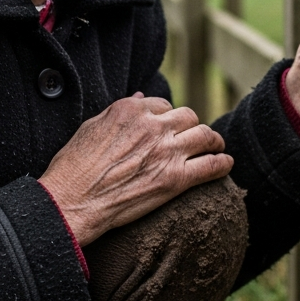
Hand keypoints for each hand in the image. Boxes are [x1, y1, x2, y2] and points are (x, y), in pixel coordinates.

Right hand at [38, 93, 232, 245]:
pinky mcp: (175, 179)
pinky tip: (227, 164)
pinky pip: (211, 166)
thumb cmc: (73, 167)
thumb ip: (120, 111)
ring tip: (216, 146)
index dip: (167, 117)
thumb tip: (142, 98)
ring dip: (213, 140)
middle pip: (188, 117)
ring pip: (205, 136)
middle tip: (194, 138)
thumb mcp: (91, 127)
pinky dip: (223, 164)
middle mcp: (153, 126)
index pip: (162, 105)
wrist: (72, 201)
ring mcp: (167, 152)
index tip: (168, 128)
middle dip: (192, 126)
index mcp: (131, 111)